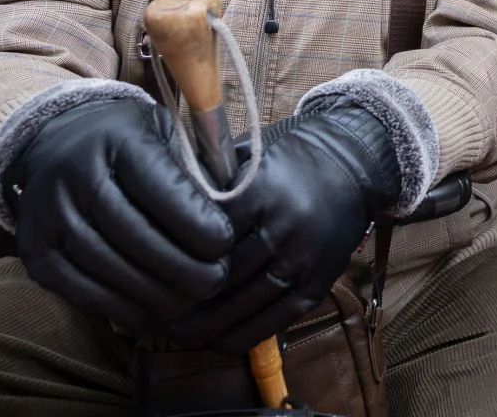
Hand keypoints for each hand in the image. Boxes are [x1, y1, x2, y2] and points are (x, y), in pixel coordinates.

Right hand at [8, 97, 233, 336]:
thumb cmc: (128, 140)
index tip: (224, 243)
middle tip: (215, 282)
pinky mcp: (35, 251)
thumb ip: (194, 171)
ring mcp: (49, 216)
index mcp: (118, 140)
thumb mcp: (165, 134)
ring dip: (154, 293)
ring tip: (189, 302)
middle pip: (136, 235)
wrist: (54, 140)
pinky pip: (80, 289)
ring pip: (109, 267)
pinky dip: (119, 306)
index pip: (162, 189)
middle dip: (182, 266)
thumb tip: (235, 214)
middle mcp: (76, 176)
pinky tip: (150, 312)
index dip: (196, 223)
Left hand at [169, 101, 401, 352]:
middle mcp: (286, 227)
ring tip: (174, 331)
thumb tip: (149, 209)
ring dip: (204, 327)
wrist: (354, 165)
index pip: (204, 237)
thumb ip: (204, 183)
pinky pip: (273, 322)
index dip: (171, 259)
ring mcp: (305, 259)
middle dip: (181, 301)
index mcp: (263, 191)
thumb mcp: (245, 156)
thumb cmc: (288, 158)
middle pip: (221, 278)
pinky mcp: (318, 283)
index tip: (142, 272)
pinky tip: (215, 341)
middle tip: (148, 311)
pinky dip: (240, 337)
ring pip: (243, 307)